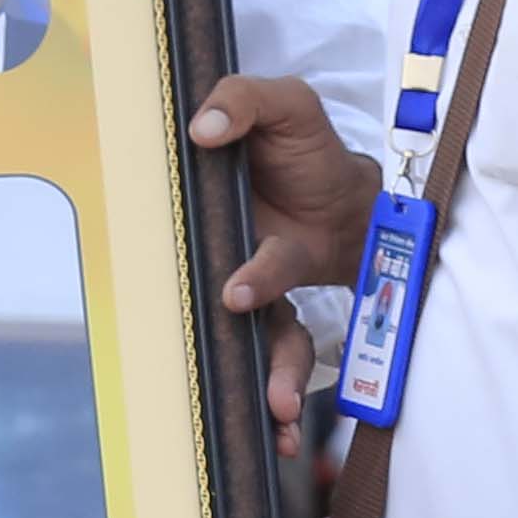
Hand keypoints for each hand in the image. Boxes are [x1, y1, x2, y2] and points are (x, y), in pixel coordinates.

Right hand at [187, 75, 378, 393]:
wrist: (354, 194)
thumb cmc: (307, 150)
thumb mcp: (285, 104)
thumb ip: (243, 100)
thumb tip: (202, 130)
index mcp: (203, 210)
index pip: (168, 232)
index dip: (163, 256)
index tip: (180, 278)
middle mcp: (218, 254)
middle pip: (202, 300)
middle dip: (209, 338)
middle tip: (228, 351)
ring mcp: (252, 285)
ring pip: (252, 336)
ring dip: (267, 374)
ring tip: (278, 408)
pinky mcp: (286, 306)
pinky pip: (283, 349)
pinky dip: (285, 383)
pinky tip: (288, 418)